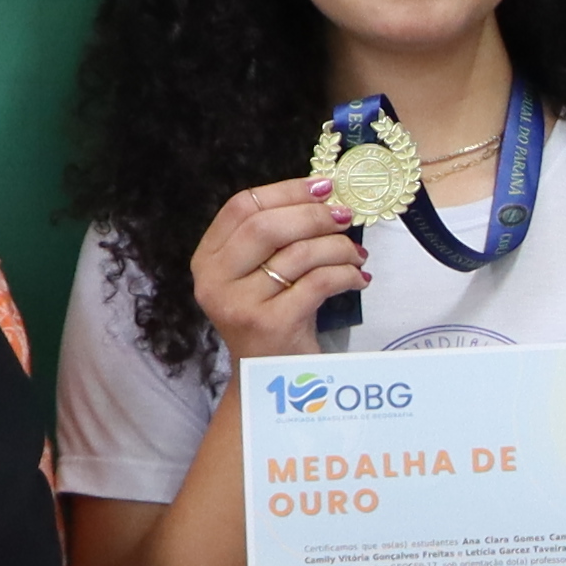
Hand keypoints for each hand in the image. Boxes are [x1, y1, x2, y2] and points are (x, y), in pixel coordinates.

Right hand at [189, 178, 373, 362]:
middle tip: (346, 216)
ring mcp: (239, 304)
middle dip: (314, 215)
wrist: (271, 378)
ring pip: (297, 254)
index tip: (324, 186)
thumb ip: (276, 236)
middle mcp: (214, 281)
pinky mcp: (270, 324)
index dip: (286, 190)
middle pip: (266, 226)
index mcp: (208, 259)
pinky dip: (345, 275)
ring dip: (338, 248)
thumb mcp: (260, 274)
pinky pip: (317, 283)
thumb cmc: (272, 316)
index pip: (242, 206)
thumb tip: (324, 193)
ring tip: (356, 256)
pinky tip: (357, 279)